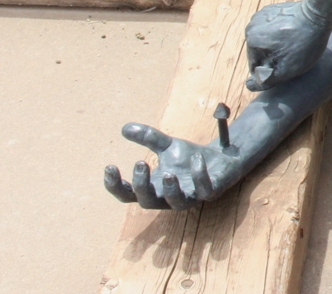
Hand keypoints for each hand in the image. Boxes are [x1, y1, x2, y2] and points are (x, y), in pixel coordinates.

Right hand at [103, 123, 242, 209]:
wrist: (221, 158)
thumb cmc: (189, 158)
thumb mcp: (168, 145)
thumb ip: (148, 138)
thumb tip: (125, 128)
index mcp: (154, 187)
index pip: (128, 195)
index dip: (116, 186)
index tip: (109, 166)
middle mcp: (170, 197)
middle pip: (148, 202)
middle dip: (142, 185)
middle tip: (141, 162)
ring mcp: (191, 196)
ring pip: (177, 204)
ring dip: (171, 189)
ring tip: (168, 172)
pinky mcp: (211, 191)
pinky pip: (205, 190)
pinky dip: (200, 175)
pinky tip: (196, 158)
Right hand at [244, 0, 328, 89]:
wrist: (320, 13)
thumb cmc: (305, 43)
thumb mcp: (287, 69)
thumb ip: (266, 80)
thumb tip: (249, 84)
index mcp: (252, 39)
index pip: (255, 66)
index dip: (272, 71)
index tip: (288, 64)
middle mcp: (252, 25)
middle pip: (260, 52)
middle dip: (274, 56)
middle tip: (293, 54)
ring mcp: (262, 14)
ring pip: (266, 41)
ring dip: (277, 45)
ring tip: (294, 43)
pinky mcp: (273, 9)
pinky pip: (273, 29)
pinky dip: (281, 33)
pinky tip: (295, 33)